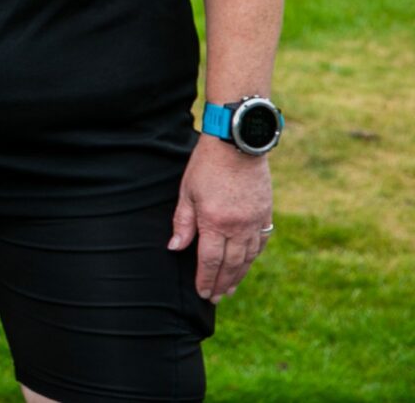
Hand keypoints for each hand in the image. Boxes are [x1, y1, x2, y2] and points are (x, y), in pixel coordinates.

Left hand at [170, 135, 274, 299]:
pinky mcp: (266, 214)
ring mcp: (255, 221)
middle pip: (231, 264)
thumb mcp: (187, 192)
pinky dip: (253, 257)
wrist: (238, 144)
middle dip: (222, 284)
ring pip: (248, 258)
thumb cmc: (206, 165)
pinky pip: (261, 243)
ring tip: (230, 289)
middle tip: (215, 298)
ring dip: (238, 276)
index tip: (202, 293)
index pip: (210, 260)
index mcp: (215, 222)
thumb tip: (175, 248)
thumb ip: (183, 222)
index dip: (205, 279)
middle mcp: (238, 227)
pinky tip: (247, 265)